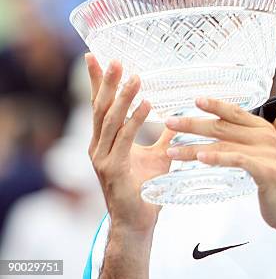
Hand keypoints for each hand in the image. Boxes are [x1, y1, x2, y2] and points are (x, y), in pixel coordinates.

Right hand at [86, 54, 174, 234]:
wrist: (138, 220)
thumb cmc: (145, 188)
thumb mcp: (158, 155)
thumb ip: (164, 136)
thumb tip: (177, 116)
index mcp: (105, 140)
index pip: (100, 105)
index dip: (98, 81)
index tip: (95, 57)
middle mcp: (98, 146)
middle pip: (101, 107)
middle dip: (108, 82)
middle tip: (115, 59)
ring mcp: (102, 158)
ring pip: (111, 120)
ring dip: (124, 97)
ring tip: (136, 77)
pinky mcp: (112, 169)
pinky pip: (124, 139)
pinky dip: (136, 120)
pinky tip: (147, 105)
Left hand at [164, 98, 275, 247]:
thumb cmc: (275, 184)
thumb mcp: (260, 156)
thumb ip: (244, 144)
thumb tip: (220, 138)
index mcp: (263, 129)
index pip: (234, 112)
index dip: (214, 105)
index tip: (194, 100)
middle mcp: (264, 136)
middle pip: (222, 126)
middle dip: (193, 124)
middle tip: (171, 123)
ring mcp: (266, 152)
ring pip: (223, 144)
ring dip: (194, 147)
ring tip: (173, 151)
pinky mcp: (265, 170)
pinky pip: (236, 160)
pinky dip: (217, 158)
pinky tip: (202, 157)